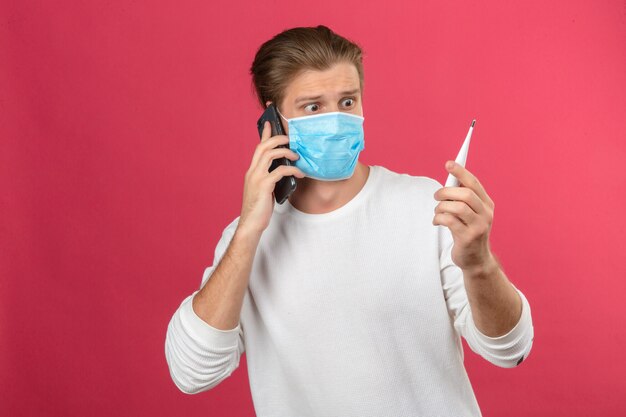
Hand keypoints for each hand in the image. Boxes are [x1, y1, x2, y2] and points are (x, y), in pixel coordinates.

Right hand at [238, 121, 303, 235]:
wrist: (251, 224)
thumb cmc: (259, 208)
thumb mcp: (264, 189)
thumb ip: (270, 178)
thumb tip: (285, 170)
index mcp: (252, 171)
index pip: (258, 147)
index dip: (264, 133)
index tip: (269, 122)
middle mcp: (252, 171)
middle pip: (264, 146)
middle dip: (278, 138)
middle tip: (290, 139)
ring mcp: (257, 177)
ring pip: (270, 154)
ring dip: (286, 152)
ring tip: (297, 156)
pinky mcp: (264, 185)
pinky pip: (280, 171)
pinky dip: (292, 169)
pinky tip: (300, 174)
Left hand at [433, 160, 495, 273]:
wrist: (476, 260)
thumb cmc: (468, 232)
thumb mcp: (469, 214)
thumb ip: (462, 200)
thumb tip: (448, 181)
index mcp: (487, 205)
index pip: (474, 183)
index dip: (461, 172)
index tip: (449, 163)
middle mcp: (486, 214)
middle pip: (466, 194)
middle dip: (446, 191)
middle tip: (436, 196)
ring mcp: (478, 226)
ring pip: (457, 207)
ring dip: (441, 206)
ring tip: (437, 211)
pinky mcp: (468, 238)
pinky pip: (449, 221)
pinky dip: (438, 218)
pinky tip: (436, 221)